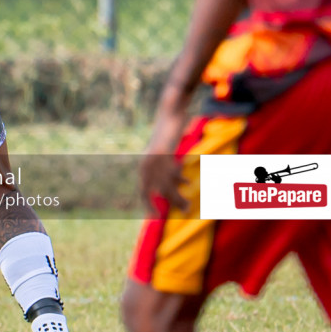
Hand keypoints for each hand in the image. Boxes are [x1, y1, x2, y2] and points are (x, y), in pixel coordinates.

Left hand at [141, 95, 190, 214]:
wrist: (169, 115)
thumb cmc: (168, 137)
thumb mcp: (166, 156)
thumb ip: (167, 170)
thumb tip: (178, 186)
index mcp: (143, 167)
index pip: (142, 191)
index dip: (148, 205)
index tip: (155, 216)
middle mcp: (145, 165)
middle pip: (156, 191)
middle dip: (169, 203)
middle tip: (182, 211)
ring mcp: (153, 159)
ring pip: (166, 185)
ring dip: (178, 197)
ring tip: (188, 205)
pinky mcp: (163, 153)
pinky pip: (171, 172)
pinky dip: (180, 180)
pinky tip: (187, 183)